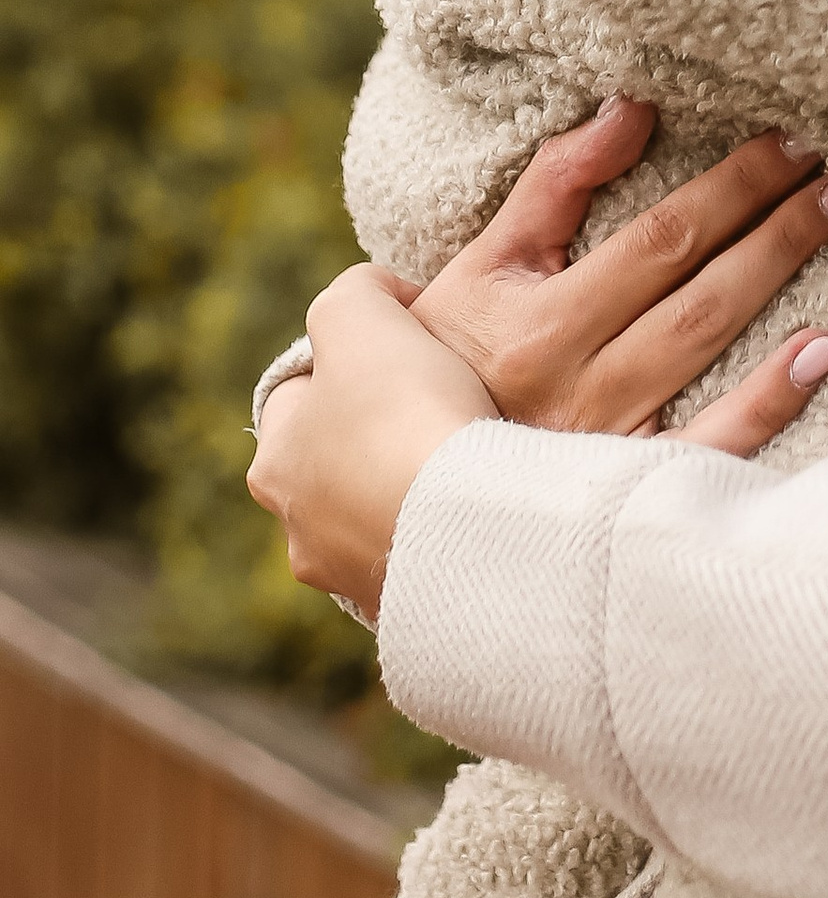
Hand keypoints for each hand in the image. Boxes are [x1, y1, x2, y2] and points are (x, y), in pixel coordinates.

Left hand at [249, 268, 496, 620]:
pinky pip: (425, 553)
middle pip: (342, 454)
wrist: (470, 525)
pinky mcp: (408, 605)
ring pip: (382, 509)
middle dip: (384, 425)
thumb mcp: (360, 313)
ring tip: (468, 457)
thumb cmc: (407, 413)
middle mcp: (301, 529)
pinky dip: (447, 528)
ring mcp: (353, 575)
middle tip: (441, 399)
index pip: (303, 389)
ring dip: (415, 483)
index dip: (354, 353)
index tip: (411, 344)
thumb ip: (353, 292)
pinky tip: (480, 506)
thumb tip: (377, 299)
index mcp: (277, 461)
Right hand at [407, 100, 827, 439]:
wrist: (405, 478)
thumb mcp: (487, 261)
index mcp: (537, 322)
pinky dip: (769, 404)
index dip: (731, 187)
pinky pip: (708, 450)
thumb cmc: (453, 352)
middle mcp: (573, 385)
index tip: (792, 142)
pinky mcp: (621, 497)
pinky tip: (822, 353)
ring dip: (781, 281)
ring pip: (707, 351)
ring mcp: (602, 446)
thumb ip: (557, 180)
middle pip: (696, 290)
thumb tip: (632, 106)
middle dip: (777, 223)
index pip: (657, 239)